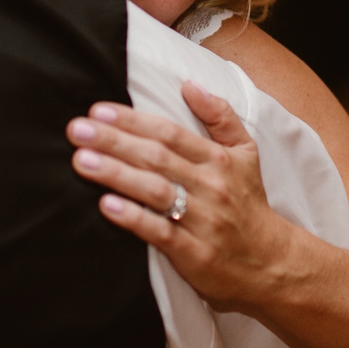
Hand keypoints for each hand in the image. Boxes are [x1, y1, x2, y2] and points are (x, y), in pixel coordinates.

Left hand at [67, 82, 296, 312]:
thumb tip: (190, 84)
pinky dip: (133, 218)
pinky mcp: (195, 254)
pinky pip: (160, 233)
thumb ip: (220, 116)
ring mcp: (203, 220)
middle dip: (114, 141)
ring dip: (116, 174)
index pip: (170, 133)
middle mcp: (211, 186)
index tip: (98, 111)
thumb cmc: (249, 203)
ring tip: (82, 161)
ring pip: (155, 191)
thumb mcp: (245, 153)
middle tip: (77, 130)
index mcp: (218, 159)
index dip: (133, 121)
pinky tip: (106, 205)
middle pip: (156, 158)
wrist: (272, 263)